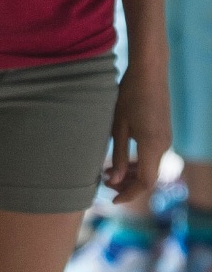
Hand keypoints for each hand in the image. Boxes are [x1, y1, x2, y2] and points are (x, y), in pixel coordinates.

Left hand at [104, 60, 170, 202]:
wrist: (149, 71)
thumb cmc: (129, 95)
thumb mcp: (118, 126)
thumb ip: (116, 154)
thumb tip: (113, 180)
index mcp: (152, 146)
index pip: (144, 182)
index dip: (128, 194)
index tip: (112, 199)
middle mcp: (163, 146)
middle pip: (148, 177)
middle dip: (127, 185)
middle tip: (105, 184)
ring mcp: (166, 139)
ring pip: (150, 167)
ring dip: (132, 174)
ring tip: (109, 173)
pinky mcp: (163, 132)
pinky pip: (152, 156)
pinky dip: (138, 162)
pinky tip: (122, 160)